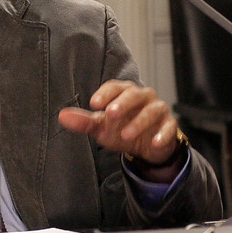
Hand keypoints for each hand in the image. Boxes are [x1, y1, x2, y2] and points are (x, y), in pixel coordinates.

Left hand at [58, 80, 183, 181]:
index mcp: (124, 92)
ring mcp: (158, 109)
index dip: (105, 93)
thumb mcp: (102, 127)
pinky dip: (163, 134)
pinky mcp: (170, 125)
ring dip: (139, 122)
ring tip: (126, 134)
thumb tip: (62, 116)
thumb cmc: (122, 128)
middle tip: (110, 114)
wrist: (147, 145)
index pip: (115, 87)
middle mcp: (143, 97)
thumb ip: (84, 121)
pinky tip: (155, 143)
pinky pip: (169, 127)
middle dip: (122, 103)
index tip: (94, 104)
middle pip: (134, 94)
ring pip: (152, 111)